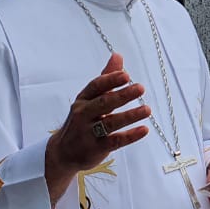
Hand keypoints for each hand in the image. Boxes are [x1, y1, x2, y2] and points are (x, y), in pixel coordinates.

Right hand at [46, 55, 150, 194]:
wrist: (63, 152)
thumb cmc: (81, 121)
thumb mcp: (90, 99)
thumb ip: (106, 79)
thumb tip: (118, 56)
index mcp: (83, 99)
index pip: (95, 86)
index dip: (110, 80)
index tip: (125, 74)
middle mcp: (84, 114)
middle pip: (103, 103)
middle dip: (122, 95)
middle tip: (140, 87)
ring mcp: (89, 132)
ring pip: (111, 123)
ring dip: (130, 115)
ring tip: (147, 109)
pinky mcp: (96, 148)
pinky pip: (115, 141)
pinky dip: (130, 136)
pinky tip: (144, 130)